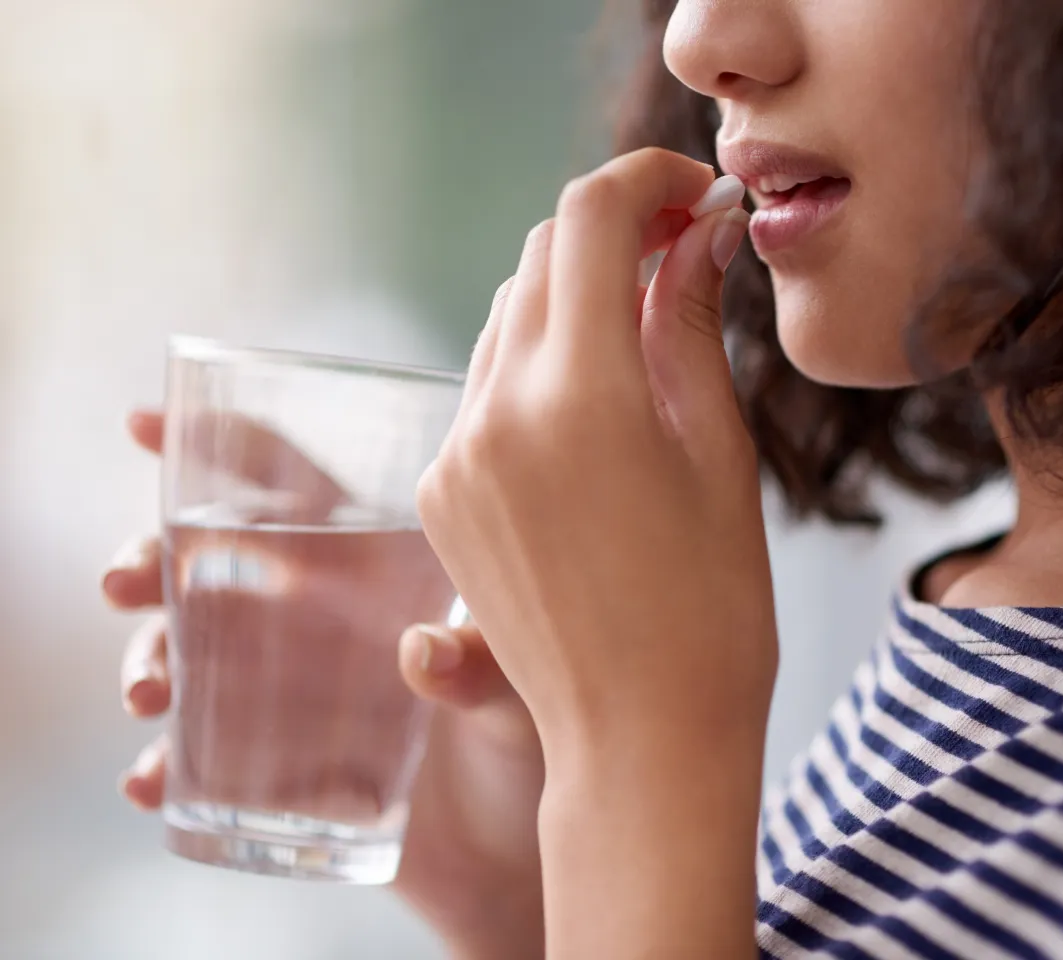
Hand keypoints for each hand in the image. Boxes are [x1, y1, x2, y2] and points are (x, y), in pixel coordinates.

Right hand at [104, 410, 545, 959]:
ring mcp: (287, 692)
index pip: (291, 486)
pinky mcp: (272, 767)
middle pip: (210, 565)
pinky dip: (161, 766)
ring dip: (147, 660)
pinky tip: (152, 782)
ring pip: (186, 654)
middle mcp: (319, 619)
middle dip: (149, 560)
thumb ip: (485, 664)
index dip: (218, 447)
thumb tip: (420, 655)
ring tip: (147, 692)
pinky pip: (196, 759)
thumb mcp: (525, 690)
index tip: (146, 426)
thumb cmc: (537, 736)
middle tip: (122, 581)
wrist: (519, 847)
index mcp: (373, 568)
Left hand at [415, 149, 774, 957]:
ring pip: (507, 318)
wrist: (640, 741)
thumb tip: (698, 232)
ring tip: (644, 333)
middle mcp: (496, 415)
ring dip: (573, 298)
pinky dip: (538, 364)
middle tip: (680, 250)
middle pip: (541, 256)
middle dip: (611, 234)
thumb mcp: (719, 455)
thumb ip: (691, 325)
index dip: (645, 181)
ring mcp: (455, 456)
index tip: (691, 192)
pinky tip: (595, 407)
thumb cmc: (712, 612)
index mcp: (581, 399)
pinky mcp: (440, 495)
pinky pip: (484, 387)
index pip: (590, 220)